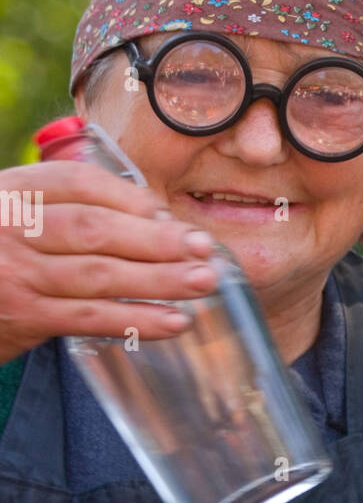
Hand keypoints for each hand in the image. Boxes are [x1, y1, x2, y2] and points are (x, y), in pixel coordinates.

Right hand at [0, 161, 219, 364]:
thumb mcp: (13, 216)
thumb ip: (64, 207)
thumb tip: (151, 218)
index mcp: (9, 192)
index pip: (75, 182)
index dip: (127, 196)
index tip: (164, 212)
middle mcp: (9, 229)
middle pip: (94, 228)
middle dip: (155, 239)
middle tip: (204, 247)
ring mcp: (17, 275)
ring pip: (99, 274)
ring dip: (159, 280)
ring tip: (203, 281)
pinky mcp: (26, 318)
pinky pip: (91, 318)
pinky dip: (136, 319)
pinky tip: (173, 320)